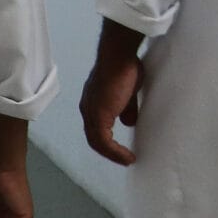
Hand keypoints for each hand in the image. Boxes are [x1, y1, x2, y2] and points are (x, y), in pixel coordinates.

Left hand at [80, 18, 147, 166]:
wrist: (118, 56)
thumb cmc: (124, 67)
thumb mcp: (128, 91)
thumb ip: (127, 108)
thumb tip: (129, 122)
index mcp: (92, 102)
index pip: (96, 127)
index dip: (107, 140)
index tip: (119, 148)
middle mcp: (88, 109)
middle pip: (94, 138)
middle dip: (109, 151)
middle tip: (124, 159)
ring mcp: (91, 114)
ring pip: (97, 143)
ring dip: (113, 154)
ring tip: (127, 160)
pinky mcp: (98, 117)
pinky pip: (104, 142)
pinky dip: (115, 152)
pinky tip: (127, 156)